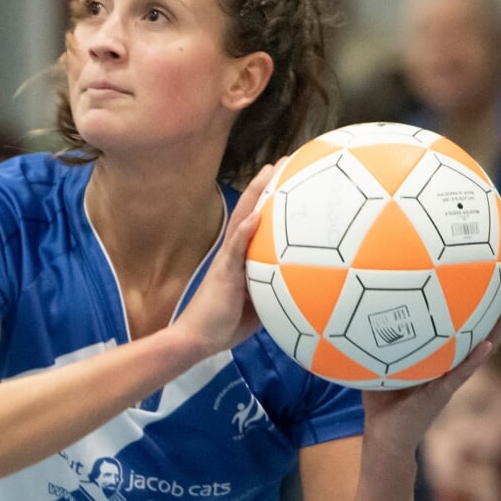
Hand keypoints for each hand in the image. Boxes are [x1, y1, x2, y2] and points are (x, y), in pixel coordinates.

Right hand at [170, 163, 273, 358]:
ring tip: (271, 171)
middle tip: (285, 161)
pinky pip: (236, 248)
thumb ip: (276, 291)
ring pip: (242, 220)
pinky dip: (246, 230)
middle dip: (266, 185)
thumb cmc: (225, 325)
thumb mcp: (260, 306)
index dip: (270, 200)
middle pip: (250, 211)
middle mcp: (233, 253)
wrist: (197, 340)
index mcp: (242, 259)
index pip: (257, 222)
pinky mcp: (223, 272)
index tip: (289, 177)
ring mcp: (227, 260)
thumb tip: (303, 287)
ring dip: (257, 195)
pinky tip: (257, 214)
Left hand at [363, 275, 500, 453]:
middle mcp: (452, 363)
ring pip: (482, 347)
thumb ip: (376, 336)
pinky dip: (474, 360)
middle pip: (483, 328)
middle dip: (500, 302)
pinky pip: (461, 374)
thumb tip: (356, 301)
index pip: (465, 322)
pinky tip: (487, 344)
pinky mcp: (442, 394)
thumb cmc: (382, 397)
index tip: (491, 270)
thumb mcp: (378, 358)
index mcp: (441, 354)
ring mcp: (451, 378)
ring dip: (499, 326)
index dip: (479, 299)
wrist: (383, 435)